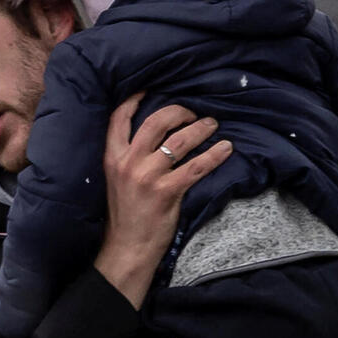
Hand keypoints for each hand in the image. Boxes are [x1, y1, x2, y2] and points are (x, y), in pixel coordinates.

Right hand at [93, 96, 231, 307]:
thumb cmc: (125, 215)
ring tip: (213, 125)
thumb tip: (154, 136)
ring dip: (201, 129)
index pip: (119, 119)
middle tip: (193, 112)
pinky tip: (226, 149)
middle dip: (179, 111)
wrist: (126, 248)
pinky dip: (214, 155)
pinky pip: (197, 167)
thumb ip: (128, 157)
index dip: (134, 100)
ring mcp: (148, 177)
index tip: (149, 89)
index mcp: (112, 158)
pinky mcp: (167, 192)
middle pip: (156, 122)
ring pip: (180, 141)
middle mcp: (128, 163)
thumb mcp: (116, 180)